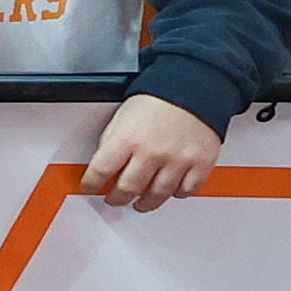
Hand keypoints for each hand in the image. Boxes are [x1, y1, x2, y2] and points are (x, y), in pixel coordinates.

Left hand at [82, 96, 220, 211]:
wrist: (192, 87)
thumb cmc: (157, 99)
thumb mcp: (121, 117)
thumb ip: (111, 143)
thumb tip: (102, 165)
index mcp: (127, 139)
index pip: (100, 171)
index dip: (91, 184)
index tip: (90, 187)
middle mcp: (151, 152)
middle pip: (128, 189)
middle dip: (117, 198)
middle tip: (114, 199)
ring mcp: (177, 160)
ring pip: (157, 195)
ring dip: (145, 203)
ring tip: (140, 202)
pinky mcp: (200, 164)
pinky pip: (186, 191)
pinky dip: (176, 193)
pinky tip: (170, 190)